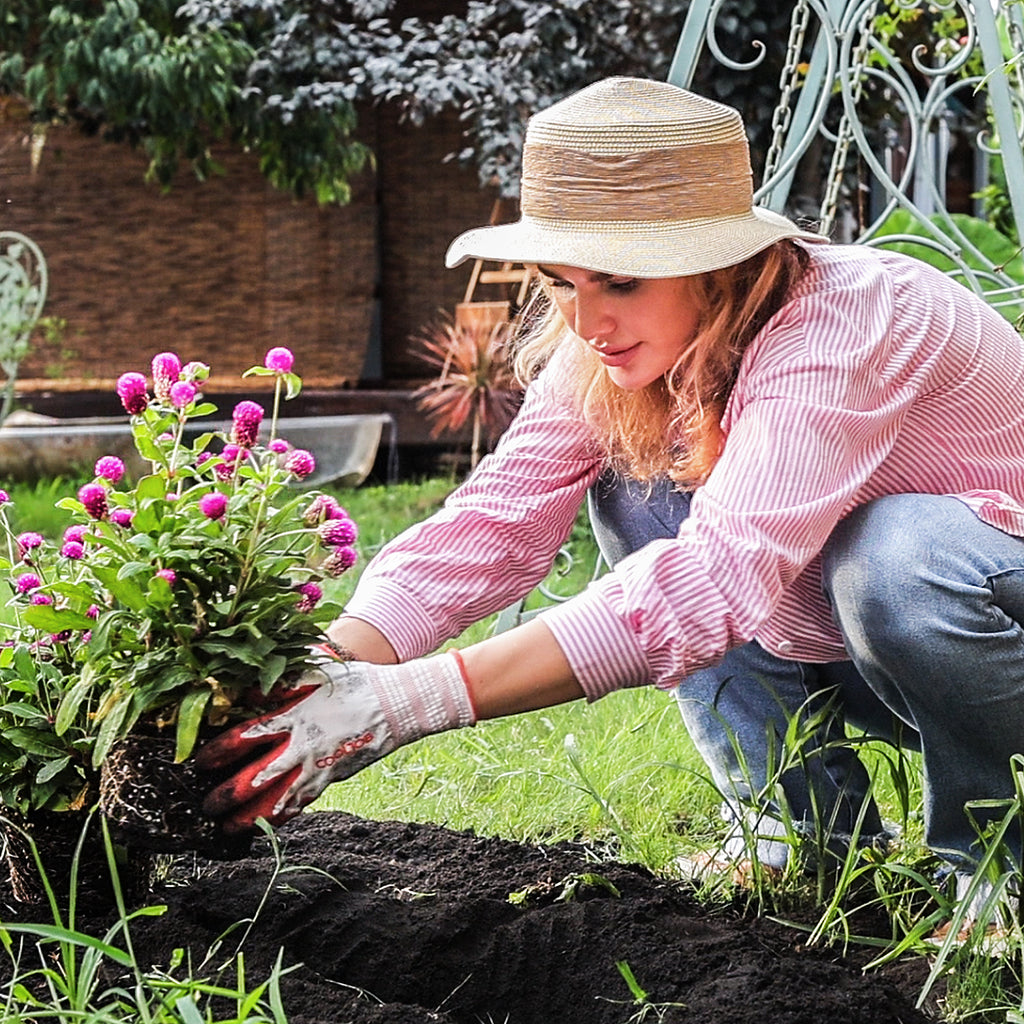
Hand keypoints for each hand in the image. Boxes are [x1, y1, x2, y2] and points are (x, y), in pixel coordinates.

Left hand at [197, 652, 475, 833]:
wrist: (397, 704)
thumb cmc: (355, 682)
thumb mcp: (316, 671)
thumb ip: (279, 682)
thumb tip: (241, 687)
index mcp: (294, 717)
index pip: (245, 738)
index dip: (218, 752)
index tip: (199, 762)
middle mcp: (302, 748)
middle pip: (254, 778)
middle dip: (226, 795)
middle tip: (205, 805)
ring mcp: (318, 768)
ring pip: (276, 800)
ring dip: (248, 816)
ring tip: (226, 827)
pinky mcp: (331, 779)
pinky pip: (301, 803)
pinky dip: (281, 816)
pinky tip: (266, 824)